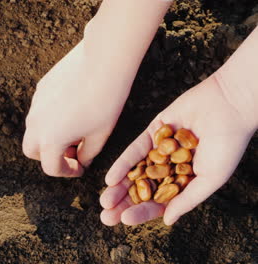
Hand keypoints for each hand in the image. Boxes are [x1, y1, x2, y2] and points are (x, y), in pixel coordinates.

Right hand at [22, 39, 130, 176]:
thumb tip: (81, 160)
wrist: (103, 61)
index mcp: (50, 141)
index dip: (67, 172)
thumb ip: (88, 154)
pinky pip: (39, 110)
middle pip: (32, 151)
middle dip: (48, 156)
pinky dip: (50, 118)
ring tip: (74, 129)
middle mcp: (36, 124)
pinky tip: (72, 108)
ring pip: (34, 129)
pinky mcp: (40, 88)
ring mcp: (35, 104)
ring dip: (48, 136)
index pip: (51, 167)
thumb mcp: (100, 135)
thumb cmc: (106, 101)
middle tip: (72, 152)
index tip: (80, 168)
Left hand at [99, 75, 255, 224]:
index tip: (124, 219)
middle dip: (124, 203)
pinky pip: (135, 151)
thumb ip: (187, 199)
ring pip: (135, 172)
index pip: (159, 202)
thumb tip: (167, 221)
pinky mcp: (153, 133)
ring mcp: (159, 150)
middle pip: (142, 189)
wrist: (228, 106)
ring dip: (119, 187)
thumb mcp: (210, 178)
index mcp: (184, 182)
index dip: (141, 212)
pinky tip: (111, 178)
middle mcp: (169, 168)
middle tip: (106, 216)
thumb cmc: (227, 145)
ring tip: (105, 201)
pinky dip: (123, 165)